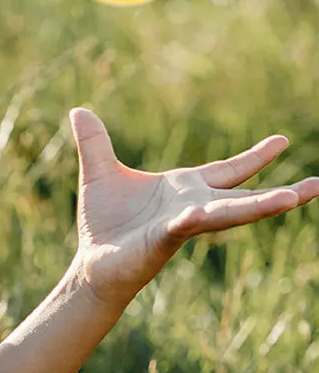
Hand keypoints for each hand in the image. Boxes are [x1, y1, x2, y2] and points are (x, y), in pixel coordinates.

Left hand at [68, 108, 318, 309]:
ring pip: (228, 213)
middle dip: (282, 192)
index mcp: (184, 189)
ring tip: (292, 197)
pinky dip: (197, 218)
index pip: (227, 170)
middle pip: (244, 196)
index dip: (255, 158)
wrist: (92, 263)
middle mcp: (192, 207)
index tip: (283, 142)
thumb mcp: (97, 171)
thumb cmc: (103, 222)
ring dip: (259, 206)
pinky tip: (205, 211)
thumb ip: (94, 142)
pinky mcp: (162, 240)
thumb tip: (79, 110)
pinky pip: (185, 226)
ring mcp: (182, 225)